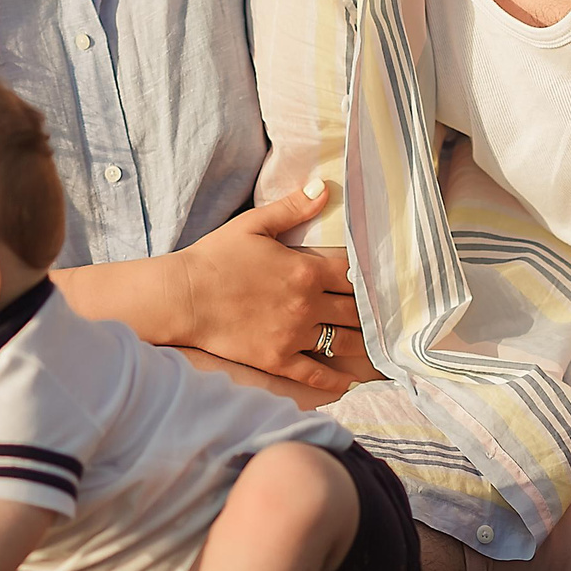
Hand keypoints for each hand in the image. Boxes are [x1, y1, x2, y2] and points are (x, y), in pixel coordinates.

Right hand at [175, 182, 374, 393]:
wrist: (183, 298)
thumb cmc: (215, 257)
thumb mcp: (254, 224)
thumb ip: (293, 208)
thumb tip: (324, 187)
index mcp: (306, 270)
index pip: (353, 272)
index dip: (369, 274)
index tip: (381, 277)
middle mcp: (307, 305)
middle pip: (355, 309)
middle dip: (371, 309)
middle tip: (387, 312)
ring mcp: (294, 335)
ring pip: (344, 342)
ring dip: (363, 342)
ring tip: (378, 343)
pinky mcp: (278, 360)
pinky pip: (315, 374)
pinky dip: (335, 381)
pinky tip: (348, 382)